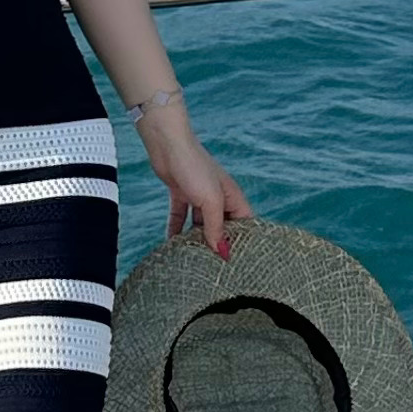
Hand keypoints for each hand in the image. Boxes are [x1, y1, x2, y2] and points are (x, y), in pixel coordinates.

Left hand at [140, 95, 245, 258]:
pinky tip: (171, 244)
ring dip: (195, 239)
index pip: (244, 223)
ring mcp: (199, 196)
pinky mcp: (181, 194)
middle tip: (213, 267)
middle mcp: (218, 197)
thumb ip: (216, 227)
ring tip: (192, 260)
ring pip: (199, 224)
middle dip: (217, 243)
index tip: (238, 261)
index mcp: (232, 197)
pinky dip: (176, 229)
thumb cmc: (195, 167)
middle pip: (221, 226)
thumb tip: (222, 252)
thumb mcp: (210, 201)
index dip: (243, 241)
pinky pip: (180, 217)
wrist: (168, 144)